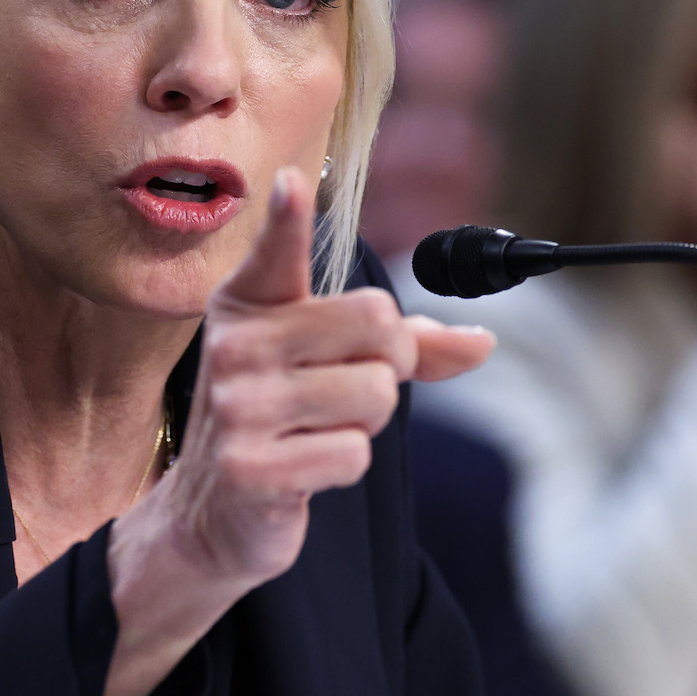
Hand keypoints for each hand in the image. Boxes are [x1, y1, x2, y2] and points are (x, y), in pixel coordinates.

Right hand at [99, 166, 491, 695]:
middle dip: (389, 363)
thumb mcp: (326, 366)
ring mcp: (238, 407)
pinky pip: (354, 453)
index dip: (287, 217)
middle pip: (377, 325)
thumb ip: (405, 345)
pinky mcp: (252, 467)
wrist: (213, 514)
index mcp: (248, 306)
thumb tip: (483, 343)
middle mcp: (235, 347)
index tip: (291, 182)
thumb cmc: (283, 419)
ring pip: (376, 393)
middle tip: (347, 387)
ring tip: (319, 430)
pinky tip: (305, 466)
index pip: (275, 253)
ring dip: (367, 423)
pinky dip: (346, 465)